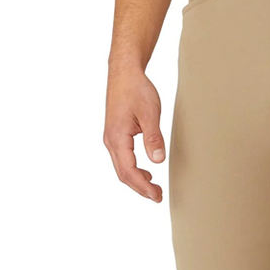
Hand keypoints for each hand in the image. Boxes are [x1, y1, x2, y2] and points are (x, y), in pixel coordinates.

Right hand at [103, 66, 164, 200]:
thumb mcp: (150, 113)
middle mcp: (110, 141)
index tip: (157, 195)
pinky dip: (134, 170)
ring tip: (155, 188)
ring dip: (137, 181)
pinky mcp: (116, 135)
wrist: (124, 72)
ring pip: (122, 168)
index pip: (129, 171)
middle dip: (140, 188)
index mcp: (117, 138)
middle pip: (123, 174)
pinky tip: (147, 173)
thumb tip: (158, 161)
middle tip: (158, 197)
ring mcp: (112, 139)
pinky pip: (123, 160)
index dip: (143, 187)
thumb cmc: (136, 89)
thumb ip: (153, 138)